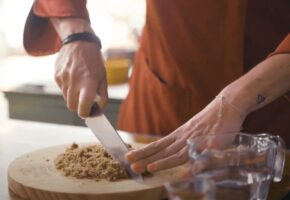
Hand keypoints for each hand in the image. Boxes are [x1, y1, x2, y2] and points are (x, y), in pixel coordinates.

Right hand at [55, 41, 107, 117]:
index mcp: (88, 82)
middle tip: (86, 101)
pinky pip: (62, 89)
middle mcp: (74, 81)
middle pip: (72, 106)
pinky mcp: (56, 75)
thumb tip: (98, 110)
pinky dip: (68, 89)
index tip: (89, 112)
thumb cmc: (94, 61)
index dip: (86, 113)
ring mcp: (63, 78)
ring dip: (73, 97)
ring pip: (66, 99)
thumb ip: (102, 96)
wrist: (79, 41)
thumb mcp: (103, 77)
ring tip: (81, 86)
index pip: (83, 108)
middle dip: (79, 107)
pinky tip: (74, 78)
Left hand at [125, 95, 244, 173]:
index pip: (158, 144)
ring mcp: (195, 140)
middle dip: (145, 158)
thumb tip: (177, 153)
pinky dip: (186, 166)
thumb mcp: (195, 130)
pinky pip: (195, 158)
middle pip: (161, 150)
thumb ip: (187, 142)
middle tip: (129, 163)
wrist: (227, 105)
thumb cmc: (212, 119)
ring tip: (144, 168)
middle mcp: (184, 138)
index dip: (144, 151)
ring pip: (173, 154)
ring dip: (159, 162)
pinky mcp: (209, 144)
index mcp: (180, 135)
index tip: (130, 156)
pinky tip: (178, 173)